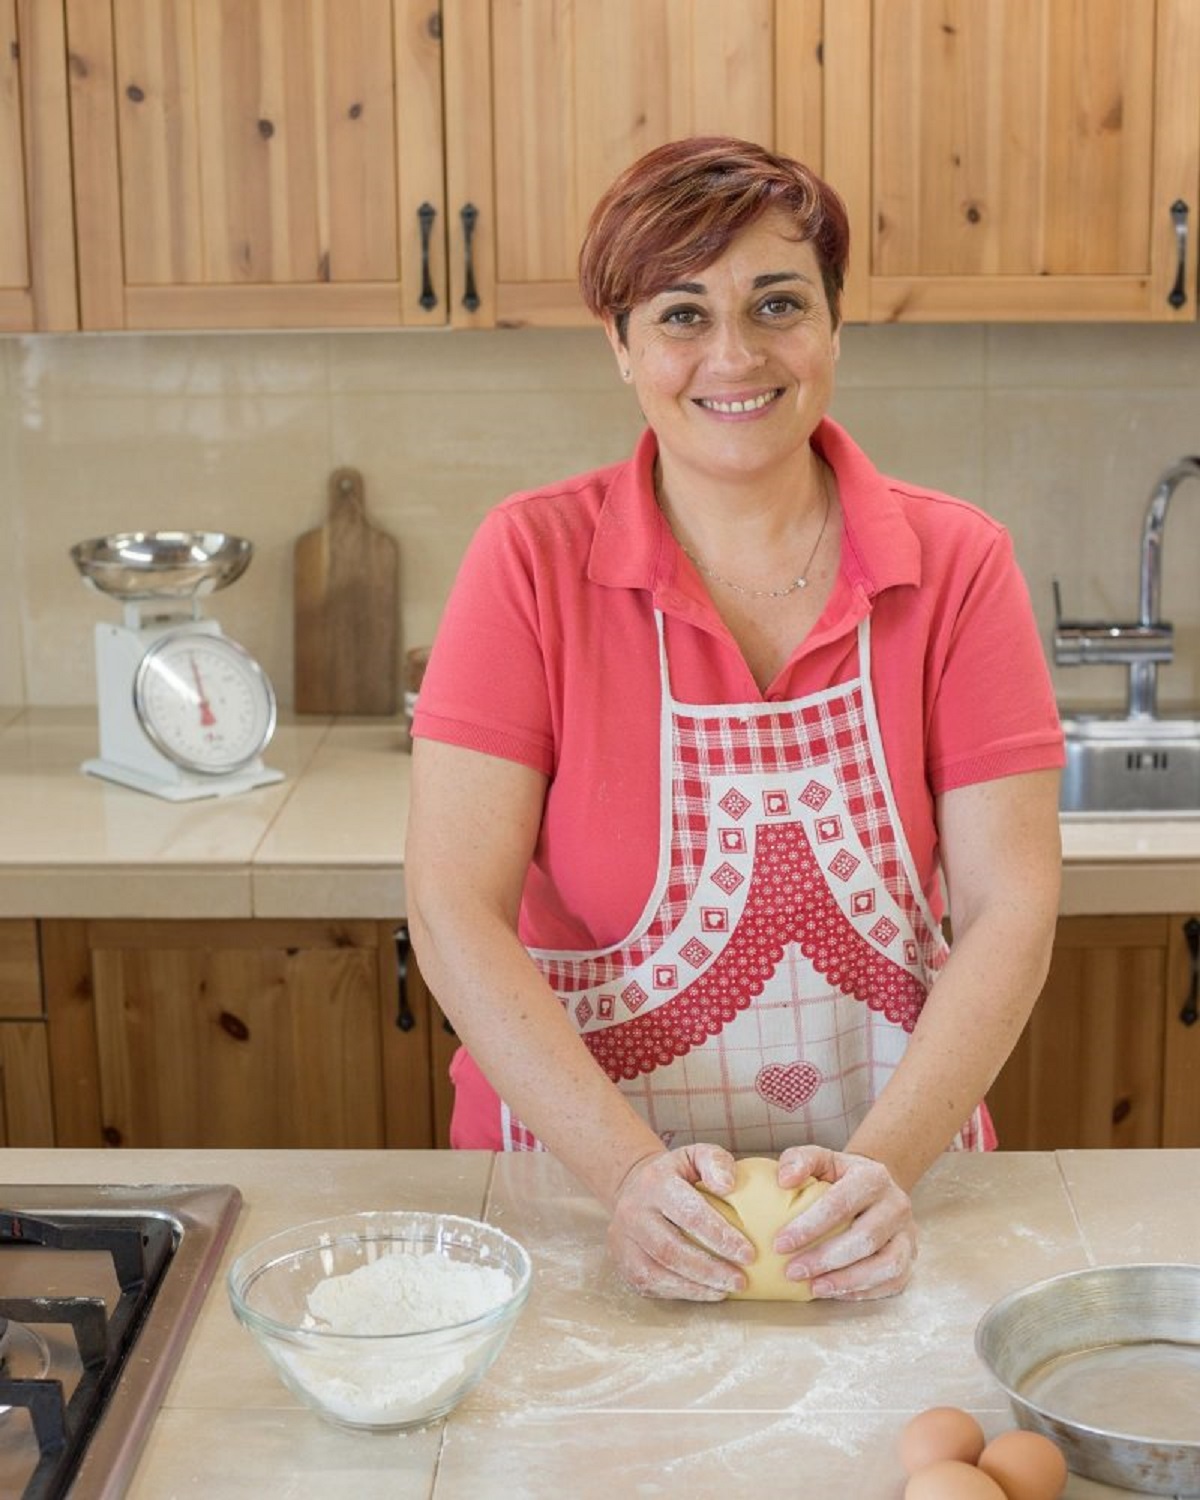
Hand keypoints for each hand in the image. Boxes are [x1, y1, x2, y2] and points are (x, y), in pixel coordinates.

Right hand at [607, 1144, 755, 1300]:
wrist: (634, 1186)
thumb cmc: (677, 1175)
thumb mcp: (696, 1156)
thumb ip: (716, 1162)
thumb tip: (729, 1185)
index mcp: (655, 1183)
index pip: (689, 1213)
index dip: (720, 1236)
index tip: (748, 1253)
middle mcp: (634, 1212)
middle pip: (671, 1248)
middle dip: (710, 1269)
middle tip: (740, 1280)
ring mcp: (624, 1239)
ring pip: (658, 1271)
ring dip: (697, 1286)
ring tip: (727, 1289)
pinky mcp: (623, 1261)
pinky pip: (650, 1283)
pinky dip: (682, 1292)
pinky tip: (706, 1291)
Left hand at [772, 1146, 916, 1299]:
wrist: (877, 1186)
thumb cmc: (841, 1176)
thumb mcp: (822, 1159)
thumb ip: (799, 1160)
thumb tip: (784, 1179)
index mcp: (873, 1177)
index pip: (841, 1204)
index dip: (810, 1226)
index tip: (780, 1244)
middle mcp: (897, 1205)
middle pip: (864, 1238)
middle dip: (825, 1259)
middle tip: (792, 1272)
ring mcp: (907, 1234)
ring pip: (885, 1265)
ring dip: (847, 1281)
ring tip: (814, 1288)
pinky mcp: (910, 1257)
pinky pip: (893, 1281)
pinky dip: (864, 1291)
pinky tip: (835, 1291)